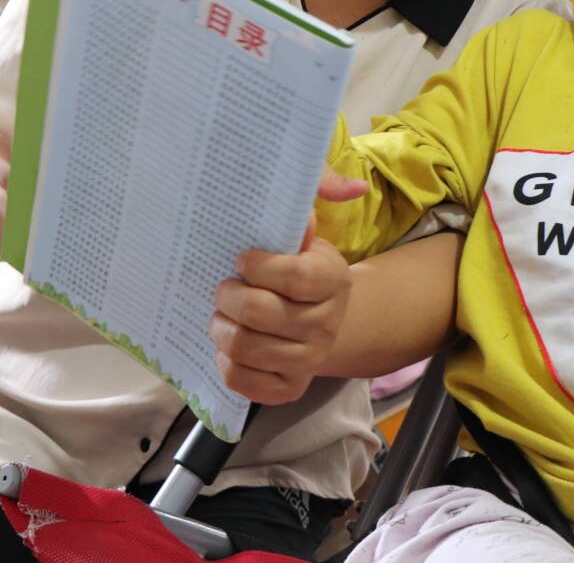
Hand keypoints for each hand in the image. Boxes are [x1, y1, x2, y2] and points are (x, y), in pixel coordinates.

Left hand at [209, 169, 366, 404]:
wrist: (317, 315)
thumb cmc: (298, 262)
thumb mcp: (306, 225)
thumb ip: (319, 191)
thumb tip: (351, 187)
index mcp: (333, 279)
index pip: (294, 277)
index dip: (259, 266)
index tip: (242, 258)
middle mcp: (326, 323)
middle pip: (260, 313)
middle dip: (230, 295)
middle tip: (225, 286)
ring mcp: (309, 359)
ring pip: (246, 347)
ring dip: (222, 327)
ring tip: (223, 314)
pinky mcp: (290, 386)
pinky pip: (244, 382)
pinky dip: (227, 362)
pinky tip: (230, 345)